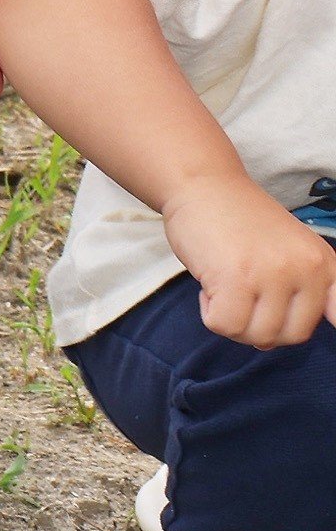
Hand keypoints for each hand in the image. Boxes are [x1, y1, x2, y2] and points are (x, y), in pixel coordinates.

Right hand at [161, 177, 335, 349]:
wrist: (206, 188)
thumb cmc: (241, 222)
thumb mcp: (290, 250)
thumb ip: (296, 290)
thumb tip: (269, 342)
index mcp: (325, 263)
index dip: (324, 322)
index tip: (300, 323)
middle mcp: (307, 269)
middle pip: (291, 336)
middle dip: (261, 330)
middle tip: (242, 303)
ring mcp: (273, 273)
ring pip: (257, 335)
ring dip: (233, 322)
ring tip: (224, 291)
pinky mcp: (236, 278)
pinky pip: (225, 325)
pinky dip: (211, 315)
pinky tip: (209, 289)